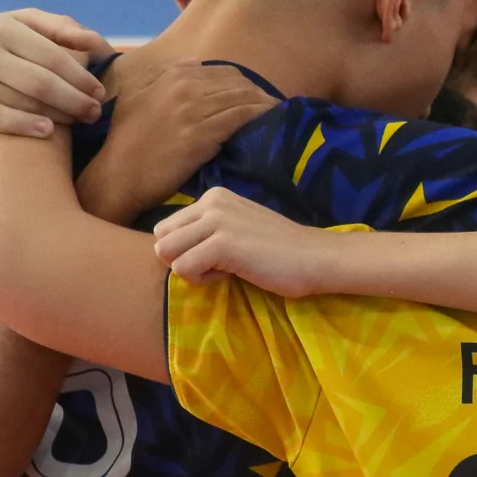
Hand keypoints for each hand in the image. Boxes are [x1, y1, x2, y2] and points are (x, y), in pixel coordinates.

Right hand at [0, 10, 112, 145]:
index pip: (54, 56)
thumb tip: (98, 43)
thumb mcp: (17, 23)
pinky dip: (26, 125)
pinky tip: (47, 130)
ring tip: (79, 122)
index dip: (82, 77)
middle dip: (76, 100)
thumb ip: (59, 27)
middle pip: (43, 82)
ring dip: (60, 115)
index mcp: (4, 28)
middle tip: (95, 113)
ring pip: (26, 101)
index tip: (100, 92)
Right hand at [77, 62, 277, 223]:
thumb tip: (197, 62)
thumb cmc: (127, 144)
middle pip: (237, 83)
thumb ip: (167, 77)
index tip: (259, 97)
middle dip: (259, 94)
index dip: (246, 85)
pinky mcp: (199, 134)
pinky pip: (240, 117)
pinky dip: (260, 116)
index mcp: (171, 76)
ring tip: (281, 115)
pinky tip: (271, 123)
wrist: (118, 176)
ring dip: (265, 105)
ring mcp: (191, 109)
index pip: (224, 72)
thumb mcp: (139, 99)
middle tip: (276, 108)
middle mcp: (182, 87)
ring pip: (242, 98)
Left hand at [153, 186, 331, 295]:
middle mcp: (211, 202)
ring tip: (223, 269)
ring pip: (166, 252)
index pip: (168, 227)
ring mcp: (216, 221)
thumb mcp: (237, 227)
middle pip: (162, 238)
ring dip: (191, 269)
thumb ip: (208, 230)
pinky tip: (231, 274)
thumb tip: (171, 250)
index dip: (188, 248)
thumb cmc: (279, 251)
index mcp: (213, 196)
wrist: (315, 258)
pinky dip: (203, 279)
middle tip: (216, 264)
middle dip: (182, 258)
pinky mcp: (222, 244)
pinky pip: (183, 269)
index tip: (219, 255)